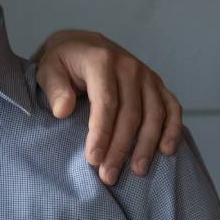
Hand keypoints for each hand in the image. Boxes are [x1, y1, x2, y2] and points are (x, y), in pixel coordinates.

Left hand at [34, 30, 182, 185]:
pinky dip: (172, 129)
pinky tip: (166, 151)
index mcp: (101, 61)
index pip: (105, 103)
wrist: (82, 44)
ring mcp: (146, 75)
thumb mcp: (48, 69)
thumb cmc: (62, 61)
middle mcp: (129, 67)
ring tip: (137, 171)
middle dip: (120, 148)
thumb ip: (54, 88)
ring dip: (146, 145)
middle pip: (130, 113)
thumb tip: (62, 111)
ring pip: (154, 114)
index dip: (101, 133)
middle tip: (109, 175)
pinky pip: (171, 107)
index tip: (93, 159)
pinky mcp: (157, 84)